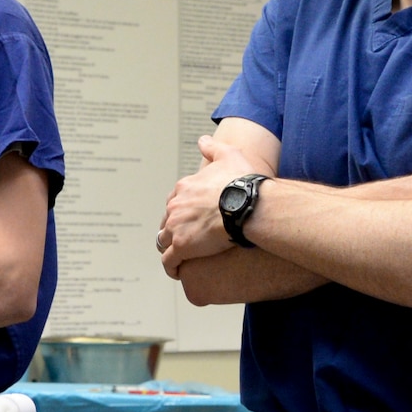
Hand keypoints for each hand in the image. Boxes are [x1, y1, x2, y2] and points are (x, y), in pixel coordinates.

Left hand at [157, 134, 250, 274]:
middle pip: (167, 222)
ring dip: (170, 249)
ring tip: (180, 257)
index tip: (190, 219)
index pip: (174, 202)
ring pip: (164, 242)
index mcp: (184, 188)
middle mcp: (175, 207)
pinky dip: (172, 268)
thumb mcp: (228, 155)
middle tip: (186, 239)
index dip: (181, 211)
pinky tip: (178, 272)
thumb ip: (213, 147)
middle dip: (173, 230)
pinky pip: (169, 262)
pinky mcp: (182, 248)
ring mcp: (176, 228)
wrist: (247, 205)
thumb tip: (203, 140)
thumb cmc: (241, 182)